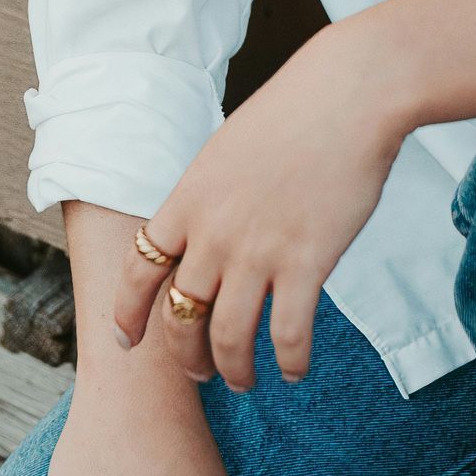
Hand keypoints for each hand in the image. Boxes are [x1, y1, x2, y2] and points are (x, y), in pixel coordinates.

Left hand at [114, 21, 413, 389]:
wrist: (348, 95)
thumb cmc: (294, 113)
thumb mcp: (227, 150)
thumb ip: (209, 197)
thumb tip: (204, 231)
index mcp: (188, 200)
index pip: (138, 272)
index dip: (128, 314)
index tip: (128, 341)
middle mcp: (213, 232)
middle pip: (180, 318)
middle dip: (186, 357)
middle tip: (201, 373)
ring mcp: (258, 251)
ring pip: (228, 338)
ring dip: (234, 370)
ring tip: (245, 380)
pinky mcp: (306, 263)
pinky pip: (287, 334)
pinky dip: (290, 362)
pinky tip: (297, 369)